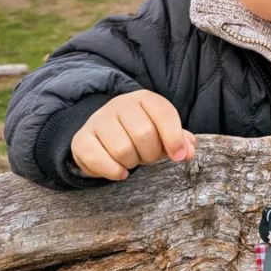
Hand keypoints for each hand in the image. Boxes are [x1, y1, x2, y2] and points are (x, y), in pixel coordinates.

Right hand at [71, 89, 194, 179]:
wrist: (106, 133)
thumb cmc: (142, 133)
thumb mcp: (164, 133)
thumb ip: (181, 141)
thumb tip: (188, 152)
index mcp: (145, 99)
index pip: (164, 114)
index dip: (174, 138)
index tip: (179, 157)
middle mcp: (120, 104)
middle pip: (143, 134)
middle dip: (151, 154)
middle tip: (147, 157)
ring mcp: (98, 120)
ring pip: (122, 149)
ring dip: (132, 163)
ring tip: (132, 160)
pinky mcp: (81, 139)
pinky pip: (97, 159)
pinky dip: (112, 171)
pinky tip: (120, 172)